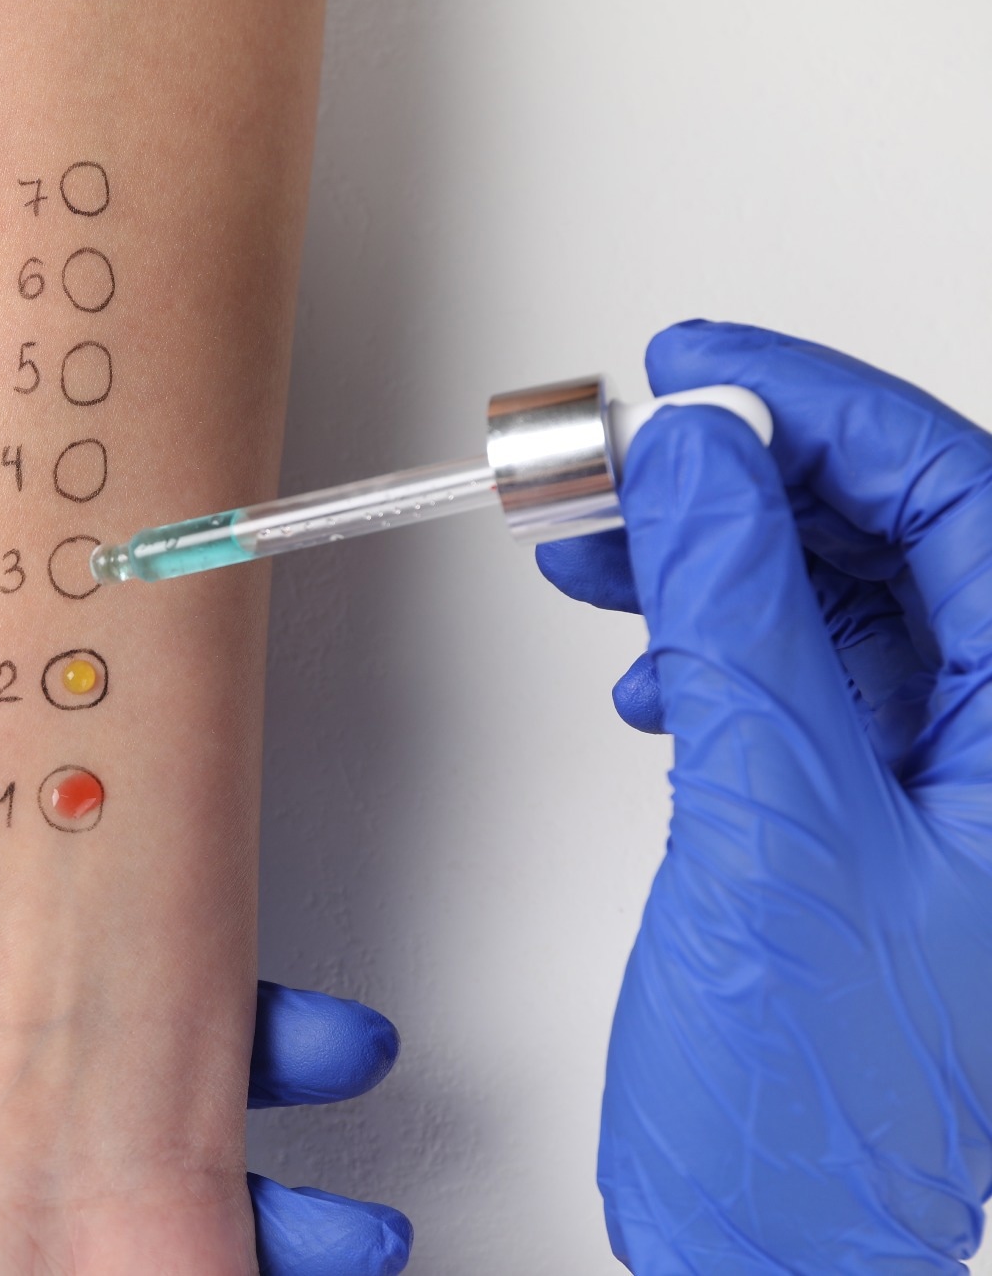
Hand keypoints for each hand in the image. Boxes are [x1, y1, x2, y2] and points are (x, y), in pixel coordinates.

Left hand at [0, 830, 411, 1274]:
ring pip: (161, 1223)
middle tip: (332, 1048)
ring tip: (352, 1225)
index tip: (209, 942)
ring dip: (268, 1216)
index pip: (21, 1025)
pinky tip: (295, 1264)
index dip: (127, 982)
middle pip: (119, 1119)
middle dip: (242, 1078)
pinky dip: (231, 1272)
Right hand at [537, 321, 991, 1271]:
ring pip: (834, 595)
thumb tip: (702, 457)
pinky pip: (794, 672)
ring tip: (600, 545)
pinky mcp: (860, 811)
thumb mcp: (773, 820)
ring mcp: (939, 778)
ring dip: (709, 556)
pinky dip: (707, 643)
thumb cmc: (820, 1093)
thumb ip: (740, 615)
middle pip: (896, 533)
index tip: (701, 366)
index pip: (962, 494)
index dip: (822, 406)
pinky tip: (648, 664)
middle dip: (745, 480)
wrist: (769, 1234)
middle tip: (625, 455)